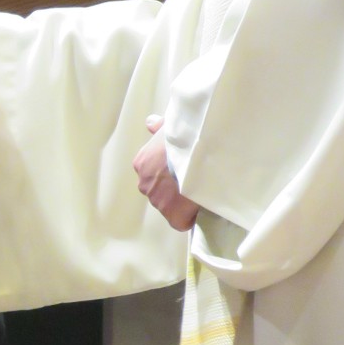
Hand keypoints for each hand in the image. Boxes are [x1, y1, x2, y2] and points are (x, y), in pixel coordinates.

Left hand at [133, 117, 198, 231]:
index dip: (169, 175)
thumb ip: (159, 127)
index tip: (183, 171)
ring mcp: (157, 200)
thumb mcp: (170, 126)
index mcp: (142, 163)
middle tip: (193, 179)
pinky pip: (180, 221)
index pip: (153, 175)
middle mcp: (145, 184)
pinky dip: (190, 218)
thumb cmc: (184, 137)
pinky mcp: (172, 214)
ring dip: (183, 201)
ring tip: (199, 191)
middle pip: (160, 192)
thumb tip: (150, 123)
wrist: (196, 153)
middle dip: (174, 189)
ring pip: (169, 206)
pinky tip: (201, 207)